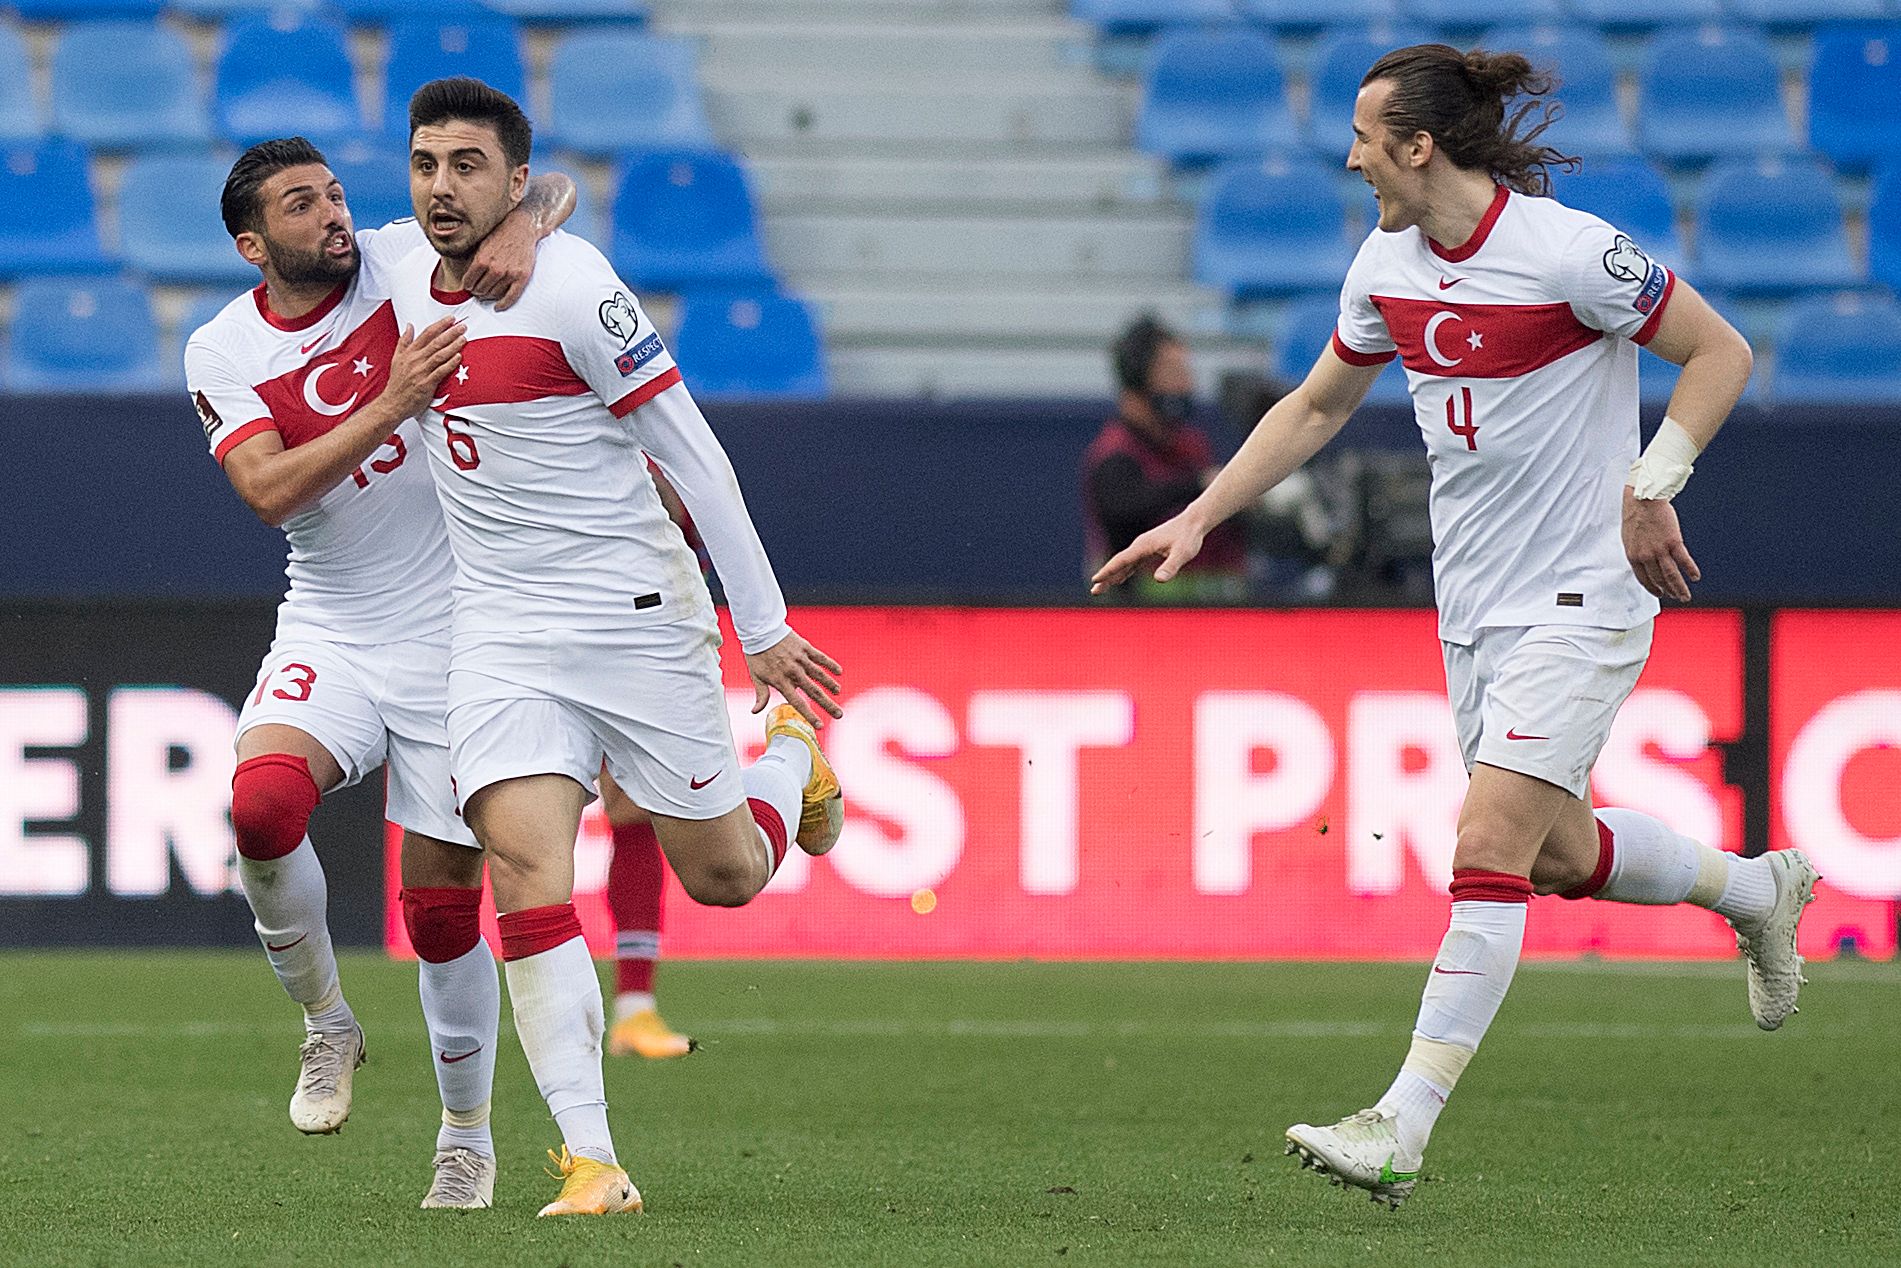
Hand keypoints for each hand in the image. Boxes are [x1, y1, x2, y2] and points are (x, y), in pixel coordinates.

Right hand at [379, 318, 464, 419]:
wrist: (393, 403)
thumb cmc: (397, 383)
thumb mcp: (396, 359)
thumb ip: (404, 341)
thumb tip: (409, 326)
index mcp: (409, 353)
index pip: (426, 334)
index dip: (440, 325)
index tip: (450, 319)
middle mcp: (415, 360)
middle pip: (435, 342)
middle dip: (450, 333)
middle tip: (462, 326)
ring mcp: (420, 372)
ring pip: (439, 355)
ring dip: (453, 346)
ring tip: (463, 338)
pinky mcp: (426, 384)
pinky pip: (440, 371)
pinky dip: (450, 364)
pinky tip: (458, 357)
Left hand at [464, 213, 537, 310]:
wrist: (521, 227)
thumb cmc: (500, 234)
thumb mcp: (481, 245)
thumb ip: (474, 262)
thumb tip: (468, 279)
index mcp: (481, 260)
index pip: (468, 282)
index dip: (467, 285)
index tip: (470, 286)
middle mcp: (494, 268)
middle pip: (480, 290)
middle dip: (477, 291)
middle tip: (479, 289)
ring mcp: (509, 274)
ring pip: (493, 295)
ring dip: (488, 296)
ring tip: (488, 293)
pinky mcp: (522, 277)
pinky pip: (511, 297)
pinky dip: (503, 304)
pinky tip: (498, 306)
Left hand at [745, 630, 842, 727]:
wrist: (760, 631)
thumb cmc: (757, 655)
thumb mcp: (756, 676)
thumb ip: (760, 695)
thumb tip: (755, 712)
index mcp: (781, 681)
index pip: (798, 702)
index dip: (810, 715)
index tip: (820, 726)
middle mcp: (793, 672)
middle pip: (814, 692)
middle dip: (828, 705)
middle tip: (839, 715)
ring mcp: (801, 659)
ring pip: (820, 675)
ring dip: (830, 685)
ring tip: (838, 693)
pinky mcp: (805, 648)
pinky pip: (821, 658)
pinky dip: (830, 665)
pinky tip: (839, 672)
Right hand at [1090, 514, 1206, 593]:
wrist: (1193, 522)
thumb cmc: (1189, 537)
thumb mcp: (1182, 553)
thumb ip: (1171, 566)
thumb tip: (1159, 580)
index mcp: (1143, 546)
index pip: (1121, 560)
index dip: (1108, 571)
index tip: (1095, 580)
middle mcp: (1139, 546)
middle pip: (1118, 563)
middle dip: (1106, 577)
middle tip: (1094, 591)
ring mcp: (1143, 547)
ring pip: (1123, 564)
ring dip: (1112, 576)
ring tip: (1100, 588)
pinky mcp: (1148, 550)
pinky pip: (1131, 563)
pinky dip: (1123, 572)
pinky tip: (1118, 580)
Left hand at [1623, 486, 1699, 601]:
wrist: (1643, 500)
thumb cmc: (1635, 515)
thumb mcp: (1629, 538)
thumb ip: (1637, 552)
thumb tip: (1643, 561)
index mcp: (1633, 556)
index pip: (1643, 578)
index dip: (1652, 588)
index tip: (1659, 593)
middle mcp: (1645, 556)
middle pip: (1659, 579)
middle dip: (1668, 591)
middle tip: (1676, 597)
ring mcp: (1659, 550)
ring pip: (1671, 575)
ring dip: (1679, 588)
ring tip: (1685, 596)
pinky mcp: (1673, 541)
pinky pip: (1683, 560)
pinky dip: (1690, 570)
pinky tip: (1695, 576)